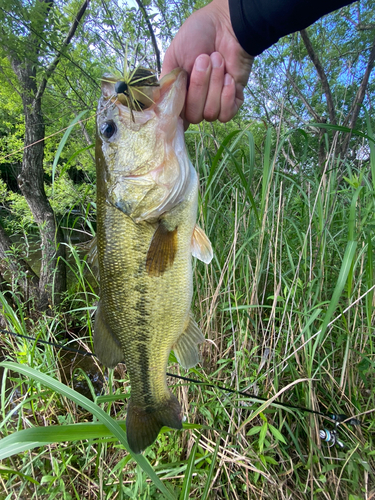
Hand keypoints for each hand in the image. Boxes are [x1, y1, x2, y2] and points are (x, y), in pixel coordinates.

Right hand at [160, 0, 253, 124]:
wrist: (226, 23)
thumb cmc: (198, 35)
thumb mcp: (174, 57)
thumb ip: (169, 84)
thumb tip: (161, 106)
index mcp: (179, 92)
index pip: (175, 116)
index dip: (176, 110)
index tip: (181, 90)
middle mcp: (195, 102)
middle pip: (193, 115)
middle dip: (199, 86)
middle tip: (204, 59)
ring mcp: (214, 102)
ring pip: (210, 113)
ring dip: (214, 85)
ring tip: (218, 60)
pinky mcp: (233, 101)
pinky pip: (226, 114)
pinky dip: (227, 95)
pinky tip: (229, 77)